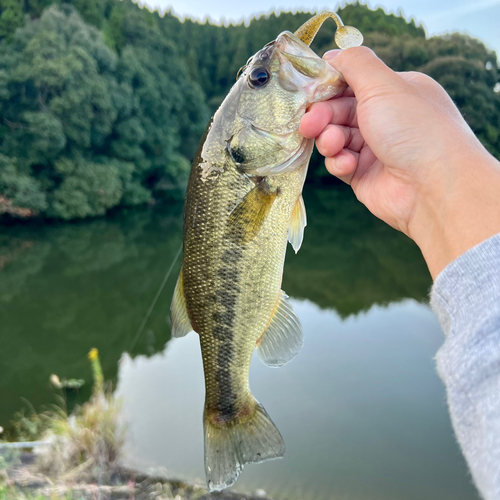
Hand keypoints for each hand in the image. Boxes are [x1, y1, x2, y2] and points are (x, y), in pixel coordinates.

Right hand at [300, 47, 499, 277]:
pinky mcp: (364, 175)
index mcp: (396, 92)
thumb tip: (331, 55)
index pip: (353, 83)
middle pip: (340, 111)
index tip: (309, 92)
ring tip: (334, 145)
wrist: (433, 187)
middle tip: (309, 124)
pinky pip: (340, 163)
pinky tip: (347, 165)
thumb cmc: (414, 129)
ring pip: (337, 138)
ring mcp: (375, 149)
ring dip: (330, 140)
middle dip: (323, 116)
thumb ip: (354, 64)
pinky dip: (339, 162)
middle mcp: (386, 119)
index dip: (329, 87)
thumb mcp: (383, 85)